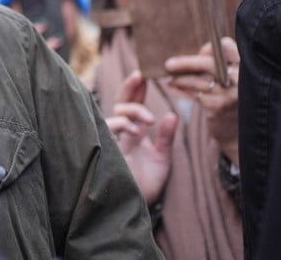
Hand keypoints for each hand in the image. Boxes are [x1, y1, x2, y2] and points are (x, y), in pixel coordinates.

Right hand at [106, 70, 176, 204]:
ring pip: (115, 112)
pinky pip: (109, 129)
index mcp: (133, 132)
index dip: (136, 89)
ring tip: (148, 120)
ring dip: (132, 110)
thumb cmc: (148, 182)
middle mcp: (121, 133)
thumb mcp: (163, 156)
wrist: (139, 205)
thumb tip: (172, 114)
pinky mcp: (108, 149)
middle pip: (120, 102)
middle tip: (140, 75)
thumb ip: (166, 136)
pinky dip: (121, 124)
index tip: (143, 74)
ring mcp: (113, 139)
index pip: (132, 104)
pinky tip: (135, 129)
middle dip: (129, 88)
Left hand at [164, 37, 239, 164]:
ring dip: (179, 78)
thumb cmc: (229, 98)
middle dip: (186, 63)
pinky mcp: (219, 107)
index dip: (210, 47)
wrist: (237, 132)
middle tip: (168, 64)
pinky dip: (181, 89)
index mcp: (244, 67)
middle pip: (208, 63)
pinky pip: (194, 94)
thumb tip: (199, 50)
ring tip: (169, 77)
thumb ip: (215, 62)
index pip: (226, 46)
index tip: (199, 51)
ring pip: (197, 80)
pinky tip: (172, 86)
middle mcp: (240, 79)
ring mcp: (230, 94)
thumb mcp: (227, 78)